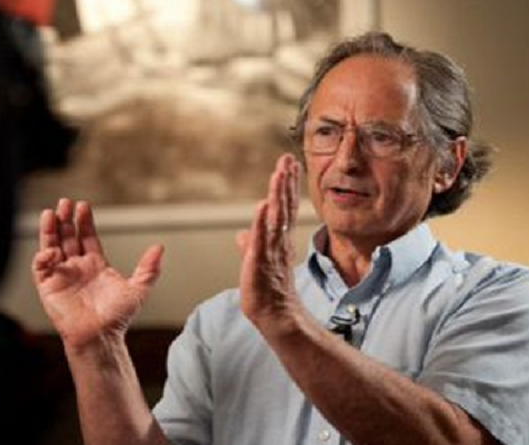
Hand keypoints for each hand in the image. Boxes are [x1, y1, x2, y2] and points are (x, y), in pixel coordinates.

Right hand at [31, 199, 163, 350]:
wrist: (100, 336)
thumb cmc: (117, 318)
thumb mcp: (138, 289)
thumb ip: (148, 268)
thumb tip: (159, 248)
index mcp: (96, 264)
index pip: (87, 236)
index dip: (85, 221)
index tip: (83, 206)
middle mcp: (77, 267)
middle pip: (68, 237)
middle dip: (66, 219)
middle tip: (65, 203)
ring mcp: (62, 275)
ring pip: (51, 246)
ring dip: (50, 230)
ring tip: (50, 213)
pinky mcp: (48, 287)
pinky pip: (41, 267)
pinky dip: (43, 256)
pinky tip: (51, 250)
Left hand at [237, 154, 301, 327]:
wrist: (275, 316)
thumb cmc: (267, 291)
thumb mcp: (255, 263)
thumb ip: (250, 245)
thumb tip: (240, 235)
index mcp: (278, 240)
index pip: (283, 207)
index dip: (286, 186)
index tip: (288, 165)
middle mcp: (278, 241)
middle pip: (283, 205)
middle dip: (286, 181)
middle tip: (288, 158)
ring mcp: (272, 250)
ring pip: (276, 216)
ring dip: (278, 193)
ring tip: (280, 172)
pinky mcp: (261, 261)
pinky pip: (262, 238)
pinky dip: (262, 221)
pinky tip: (263, 204)